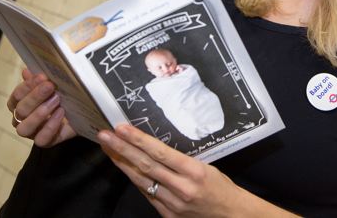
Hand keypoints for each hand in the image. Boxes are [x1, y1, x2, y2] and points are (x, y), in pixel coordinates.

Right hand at [6, 68, 76, 146]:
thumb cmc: (63, 95)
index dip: (27, 86)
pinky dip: (50, 126)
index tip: (42, 76)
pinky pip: (41, 139)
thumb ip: (40, 79)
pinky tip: (61, 113)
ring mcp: (33, 132)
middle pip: (20, 110)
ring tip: (56, 100)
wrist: (83, 111)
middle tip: (50, 86)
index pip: (16, 96)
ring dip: (39, 113)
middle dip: (35, 97)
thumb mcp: (55, 83)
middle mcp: (23, 119)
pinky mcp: (46, 141)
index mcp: (21, 104)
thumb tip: (27, 70)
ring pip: (24, 128)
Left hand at [99, 125, 294, 216]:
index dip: (138, 140)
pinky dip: (135, 180)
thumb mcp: (205, 166)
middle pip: (145, 165)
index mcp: (194, 172)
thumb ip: (180, 160)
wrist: (231, 214)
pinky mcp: (167, 215)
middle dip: (122, 149)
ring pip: (141, 181)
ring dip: (123, 164)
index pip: (159, 153)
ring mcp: (172, 204)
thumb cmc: (221, 187)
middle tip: (105, 135)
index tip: (122, 128)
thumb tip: (154, 148)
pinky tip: (125, 168)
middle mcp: (181, 188)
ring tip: (109, 149)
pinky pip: (147, 194)